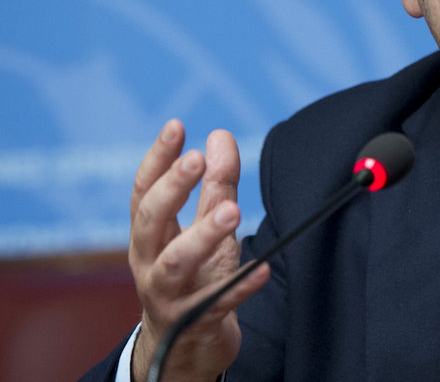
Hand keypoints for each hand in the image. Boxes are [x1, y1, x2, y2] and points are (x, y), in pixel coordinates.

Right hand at [127, 120, 268, 381]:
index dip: (157, 157)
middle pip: (149, 221)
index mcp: (148, 235)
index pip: (143, 190)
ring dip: (203, 234)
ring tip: (232, 211)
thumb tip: (220, 136)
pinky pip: (218, 303)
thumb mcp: (203, 227)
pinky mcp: (195, 321)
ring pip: (176, 263)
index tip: (177, 126)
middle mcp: (149, 262)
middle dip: (172, 188)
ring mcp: (168, 293)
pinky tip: (263, 267)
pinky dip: (240, 285)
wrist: (183, 345)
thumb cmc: (193, 275)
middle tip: (197, 159)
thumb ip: (215, 184)